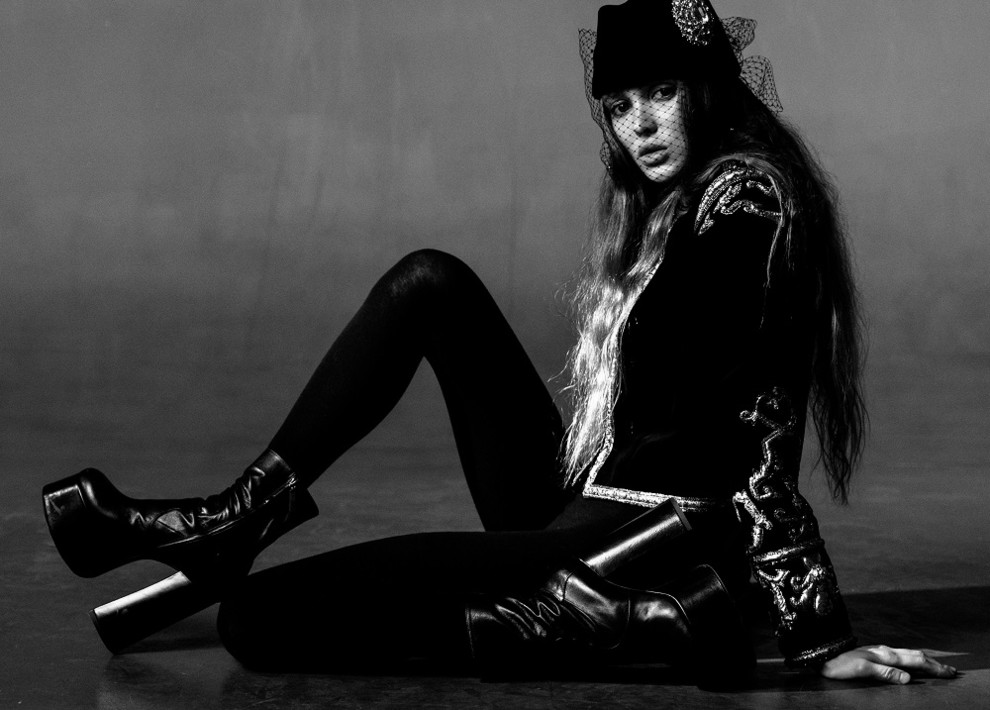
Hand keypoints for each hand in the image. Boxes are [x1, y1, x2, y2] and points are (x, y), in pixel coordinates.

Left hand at [821, 645, 957, 684]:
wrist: (821, 653)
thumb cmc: (839, 664)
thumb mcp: (861, 670)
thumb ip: (885, 672)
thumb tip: (908, 678)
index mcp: (885, 655)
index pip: (916, 661)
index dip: (934, 668)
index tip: (950, 673)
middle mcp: (884, 651)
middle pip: (915, 656)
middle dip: (934, 663)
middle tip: (951, 671)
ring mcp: (879, 651)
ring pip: (907, 653)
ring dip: (924, 660)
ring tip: (935, 664)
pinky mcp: (872, 653)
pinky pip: (899, 655)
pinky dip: (911, 658)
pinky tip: (908, 661)